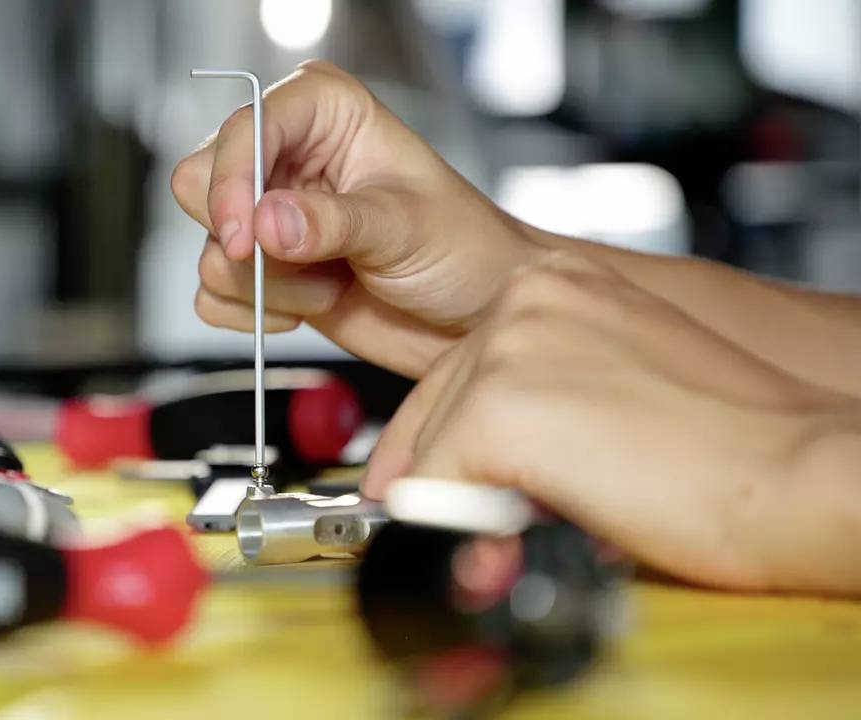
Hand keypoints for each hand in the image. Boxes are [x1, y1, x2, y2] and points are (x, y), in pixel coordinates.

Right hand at [171, 60, 540, 377]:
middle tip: (300, 263)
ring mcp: (269, 217)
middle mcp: (286, 157)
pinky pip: (212, 296)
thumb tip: (268, 224)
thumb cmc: (464, 249)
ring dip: (267, 286)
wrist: (475, 319)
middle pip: (201, 182)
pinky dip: (253, 315)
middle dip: (245, 240)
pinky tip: (310, 309)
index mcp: (323, 112)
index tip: (243, 239)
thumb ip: (332, 223)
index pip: (242, 130)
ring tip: (330, 285)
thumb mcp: (404, 227)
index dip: (232, 182)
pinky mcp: (263, 271)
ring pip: (208, 249)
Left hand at [363, 251, 860, 595]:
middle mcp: (527, 296)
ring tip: (540, 528)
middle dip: (454, 481)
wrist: (797, 475)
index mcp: (558, 283)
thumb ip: (542, 407)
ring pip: (434, 453)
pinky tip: (523, 541)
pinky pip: (436, 492)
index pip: (456, 370)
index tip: (444, 485)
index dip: (444, 443)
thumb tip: (470, 465)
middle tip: (499, 527)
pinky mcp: (499, 408)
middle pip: (434, 408)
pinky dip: (467, 534)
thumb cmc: (733, 446)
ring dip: (473, 508)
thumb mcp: (616, 388)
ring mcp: (509, 346)